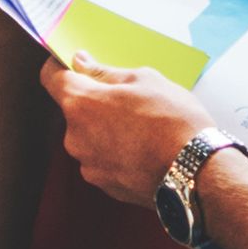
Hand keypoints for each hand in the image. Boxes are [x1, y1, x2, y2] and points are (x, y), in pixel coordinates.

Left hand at [41, 52, 210, 204]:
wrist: (196, 172)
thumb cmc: (172, 120)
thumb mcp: (143, 80)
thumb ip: (105, 72)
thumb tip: (81, 63)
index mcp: (80, 103)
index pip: (51, 77)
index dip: (60, 66)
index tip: (74, 63)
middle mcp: (74, 137)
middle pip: (75, 110)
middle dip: (96, 102)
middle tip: (129, 99)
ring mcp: (88, 165)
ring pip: (90, 136)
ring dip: (107, 128)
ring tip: (143, 127)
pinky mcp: (104, 185)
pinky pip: (103, 159)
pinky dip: (117, 152)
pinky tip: (144, 148)